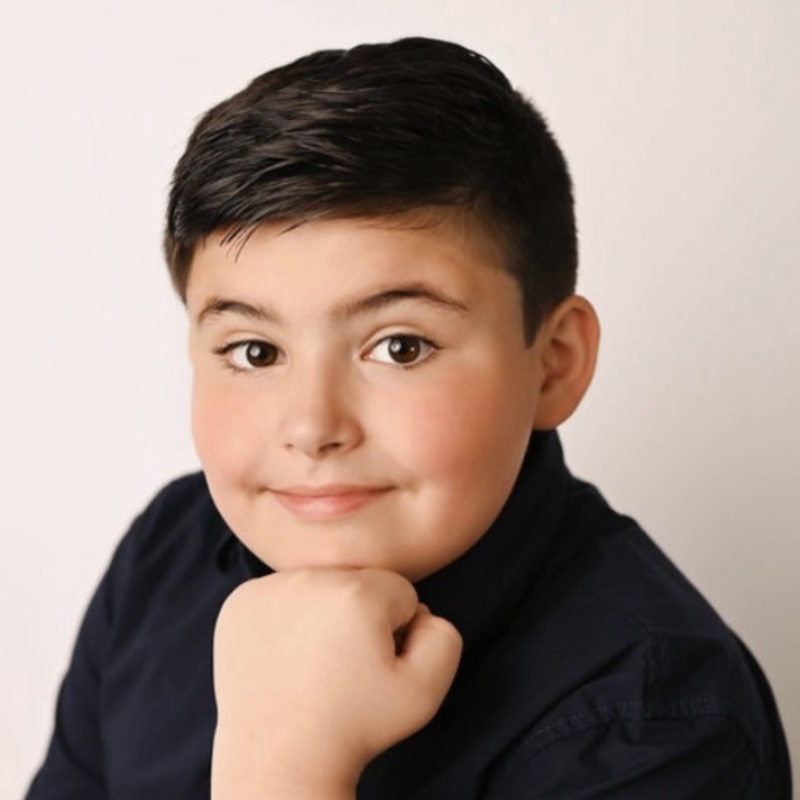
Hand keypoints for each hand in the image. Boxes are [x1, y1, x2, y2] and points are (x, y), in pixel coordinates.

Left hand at [210, 567, 462, 799]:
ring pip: (319, 586)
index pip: (398, 591)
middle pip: (358, 582)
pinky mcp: (240, 601)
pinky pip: (280, 595)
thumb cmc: (355, 726)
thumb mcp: (426, 691)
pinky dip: (285, 618)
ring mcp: (268, 588)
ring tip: (313, 665)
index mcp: (358, 591)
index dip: (396, 632)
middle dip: (360, 618)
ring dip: (323, 614)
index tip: (372, 665)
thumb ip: (444, 636)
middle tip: (343, 668)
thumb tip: (421, 611)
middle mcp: (310, 578)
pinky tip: (286, 657)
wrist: (281, 760)